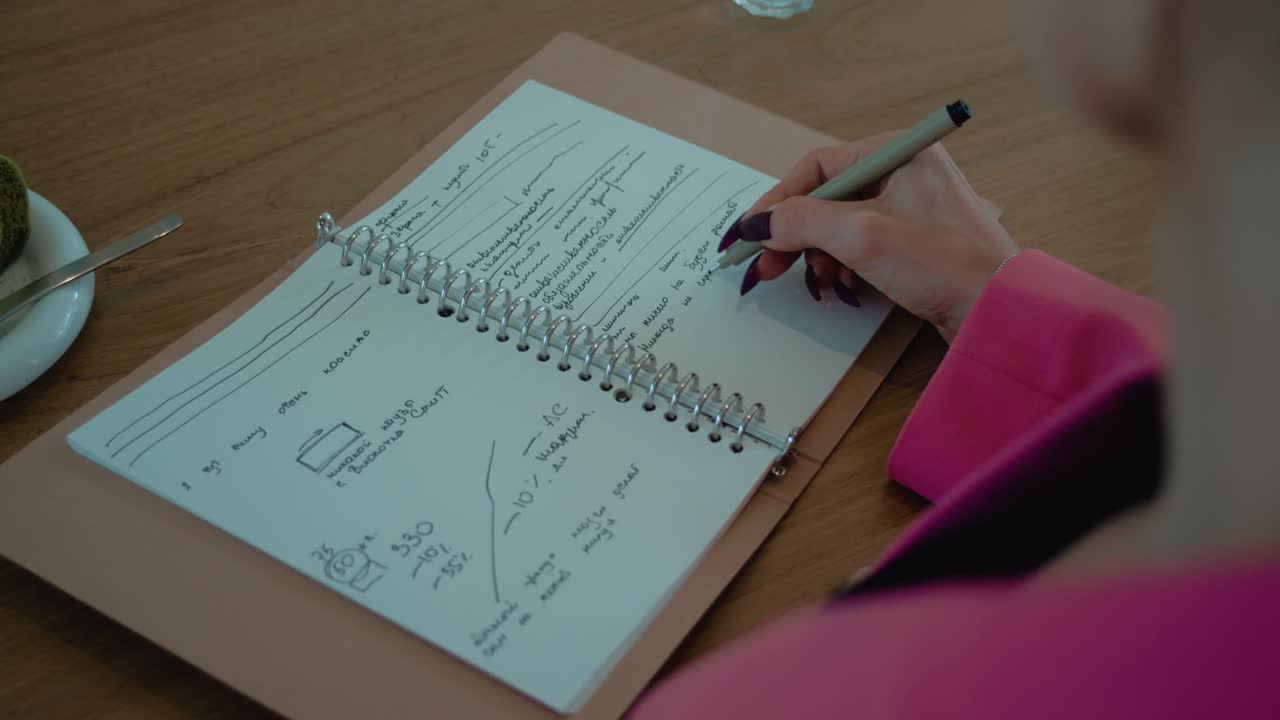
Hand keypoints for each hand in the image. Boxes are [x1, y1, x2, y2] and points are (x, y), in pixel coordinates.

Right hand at [718, 133, 1017, 342]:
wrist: (1000, 310)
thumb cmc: (942, 263)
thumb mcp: (861, 236)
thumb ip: (802, 222)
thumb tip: (757, 223)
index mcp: (897, 151)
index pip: (818, 166)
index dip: (779, 201)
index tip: (750, 233)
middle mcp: (905, 170)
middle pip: (827, 197)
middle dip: (795, 236)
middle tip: (766, 269)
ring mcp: (913, 206)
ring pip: (841, 225)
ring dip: (820, 255)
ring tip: (818, 283)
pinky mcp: (918, 241)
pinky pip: (863, 245)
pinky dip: (845, 265)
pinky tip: (845, 287)